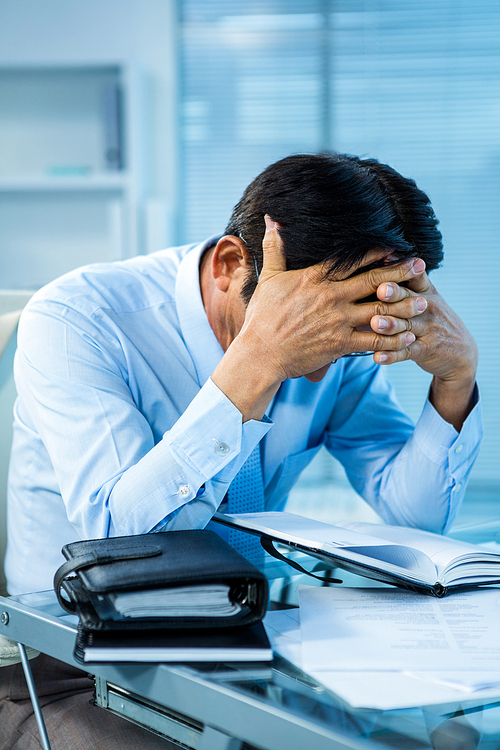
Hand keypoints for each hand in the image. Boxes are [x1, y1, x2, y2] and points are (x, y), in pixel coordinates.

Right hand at [236, 218, 428, 382]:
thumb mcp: (268, 277)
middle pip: (374, 281)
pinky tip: (409, 336)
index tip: (395, 247)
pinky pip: (374, 340)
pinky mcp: (340, 344)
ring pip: (380, 310)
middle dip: (400, 272)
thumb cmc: (262, 317)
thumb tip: (271, 219)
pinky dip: (393, 338)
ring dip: (404, 306)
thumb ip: (274, 247)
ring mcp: (337, 320)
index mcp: (315, 278)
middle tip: (422, 265)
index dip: (376, 252)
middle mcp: (331, 296)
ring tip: (424, 302)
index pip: (352, 260)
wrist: (260, 353)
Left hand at [370, 269, 477, 428]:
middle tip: (380, 290)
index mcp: (424, 291)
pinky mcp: (424, 350)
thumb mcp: (427, 295)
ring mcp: (427, 330)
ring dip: (390, 325)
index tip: (388, 259)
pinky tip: (378, 357)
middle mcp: (426, 308)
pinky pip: (406, 353)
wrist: (461, 351)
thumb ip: (409, 279)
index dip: (402, 269)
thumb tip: (384, 255)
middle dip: (394, 295)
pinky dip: (391, 355)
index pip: (414, 276)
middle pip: (408, 299)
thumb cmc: (433, 318)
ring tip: (376, 324)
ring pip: (405, 326)